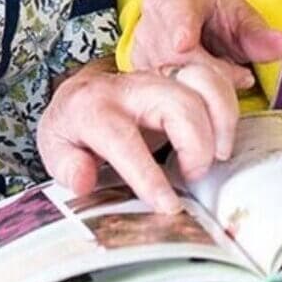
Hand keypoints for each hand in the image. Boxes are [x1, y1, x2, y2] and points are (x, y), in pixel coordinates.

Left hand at [38, 60, 239, 212]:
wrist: (80, 93)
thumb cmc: (71, 128)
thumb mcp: (54, 148)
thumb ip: (67, 166)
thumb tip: (84, 179)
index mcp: (94, 108)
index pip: (123, 139)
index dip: (148, 175)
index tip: (168, 205)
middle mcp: (129, 87)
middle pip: (176, 102)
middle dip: (195, 144)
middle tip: (193, 176)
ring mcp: (157, 76)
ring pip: (202, 81)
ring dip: (220, 119)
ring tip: (218, 154)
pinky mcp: (177, 76)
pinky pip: (212, 77)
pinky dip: (227, 104)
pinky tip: (223, 133)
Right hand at [131, 0, 281, 88]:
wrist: (194, 17)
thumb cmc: (217, 14)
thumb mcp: (243, 18)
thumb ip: (262, 35)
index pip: (178, 7)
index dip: (181, 26)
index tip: (184, 44)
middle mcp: (155, 10)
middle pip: (174, 50)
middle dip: (210, 70)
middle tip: (240, 76)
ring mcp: (142, 38)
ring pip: (165, 71)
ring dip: (198, 84)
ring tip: (224, 76)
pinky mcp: (138, 64)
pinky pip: (158, 86)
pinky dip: (183, 93)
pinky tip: (200, 88)